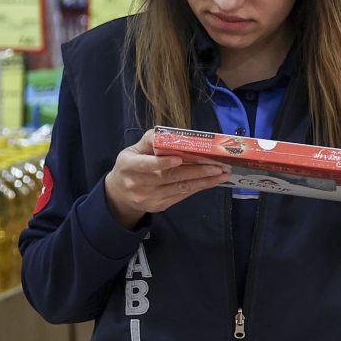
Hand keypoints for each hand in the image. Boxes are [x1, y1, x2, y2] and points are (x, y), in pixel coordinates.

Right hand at [102, 132, 228, 228]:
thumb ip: (151, 141)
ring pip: (179, 188)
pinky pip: (181, 196)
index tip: (180, 158)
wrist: (120, 194)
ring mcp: (148, 197)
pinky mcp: (159, 206)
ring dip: (203, 181)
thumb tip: (171, 134)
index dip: (163, 162)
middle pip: (169, 177)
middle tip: (217, 166)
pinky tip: (211, 182)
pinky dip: (197, 188)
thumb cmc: (131, 165)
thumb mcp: (134, 150)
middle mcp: (137, 183)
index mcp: (129, 165)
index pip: (146, 165)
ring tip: (221, 174)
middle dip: (195, 171)